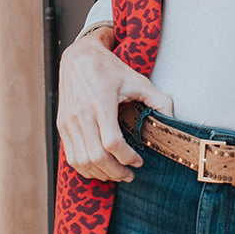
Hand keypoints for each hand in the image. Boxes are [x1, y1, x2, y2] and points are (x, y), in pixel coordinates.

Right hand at [56, 27, 173, 182]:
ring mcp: (68, 121)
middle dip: (115, 171)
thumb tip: (173, 119)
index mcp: (101, 103)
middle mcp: (81, 114)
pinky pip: (70, 156)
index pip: (112, 142)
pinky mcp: (61, 125)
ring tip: (116, 174)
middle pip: (96, 157)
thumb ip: (158, 99)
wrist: (78, 57)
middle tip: (129, 175)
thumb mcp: (137, 80)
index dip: (127, 157)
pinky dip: (85, 168)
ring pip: (81, 161)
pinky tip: (100, 168)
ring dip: (100, 173)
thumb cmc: (110, 69)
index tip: (139, 161)